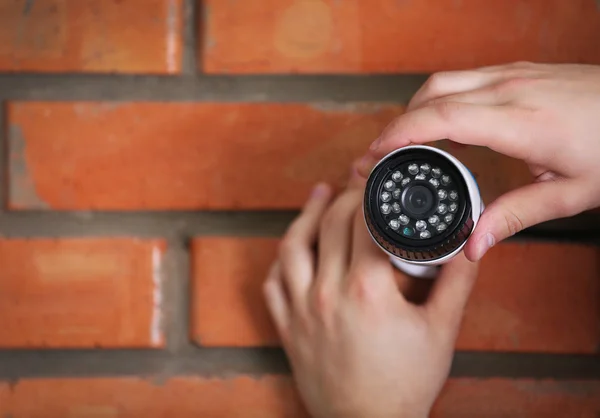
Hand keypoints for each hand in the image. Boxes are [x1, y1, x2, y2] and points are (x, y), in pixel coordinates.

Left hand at [262, 168, 478, 417]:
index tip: (377, 178)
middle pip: (330, 224)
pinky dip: (282, 258)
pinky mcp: (287, 327)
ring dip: (306, 215)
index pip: (363, 221)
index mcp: (367, 289)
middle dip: (344, 196)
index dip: (370, 192)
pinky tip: (295, 245)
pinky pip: (273, 282)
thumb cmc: (406, 384)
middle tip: (355, 181)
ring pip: (293, 245)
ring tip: (319, 194)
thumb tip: (469, 244)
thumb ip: (456, 282)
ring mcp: (301, 310)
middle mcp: (327, 293)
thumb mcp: (441, 330)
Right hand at [360, 62, 599, 260]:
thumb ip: (515, 217)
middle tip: (380, 155)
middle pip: (432, 94)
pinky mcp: (520, 71)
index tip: (375, 153)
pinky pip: (464, 79)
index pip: (442, 118)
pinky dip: (439, 100)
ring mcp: (515, 74)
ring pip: (444, 81)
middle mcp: (512, 89)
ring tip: (405, 143)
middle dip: (397, 123)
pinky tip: (442, 125)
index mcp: (522, 122)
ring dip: (416, 109)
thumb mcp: (572, 194)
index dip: (400, 133)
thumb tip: (473, 245)